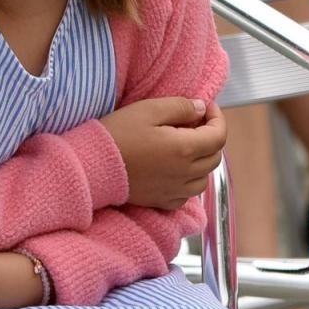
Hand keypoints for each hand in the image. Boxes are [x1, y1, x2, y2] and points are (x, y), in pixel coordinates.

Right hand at [100, 96, 225, 209]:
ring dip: (202, 160)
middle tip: (196, 122)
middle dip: (212, 137)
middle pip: (215, 157)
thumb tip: (201, 108)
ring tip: (187, 145)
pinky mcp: (160, 201)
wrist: (90, 166)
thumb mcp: (149, 109)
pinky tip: (175, 169)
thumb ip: (180, 107)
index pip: (219, 136)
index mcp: (185, 149)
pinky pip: (186, 195)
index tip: (205, 107)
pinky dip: (188, 181)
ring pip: (203, 178)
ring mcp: (173, 191)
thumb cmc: (117, 134)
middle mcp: (184, 174)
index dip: (218, 118)